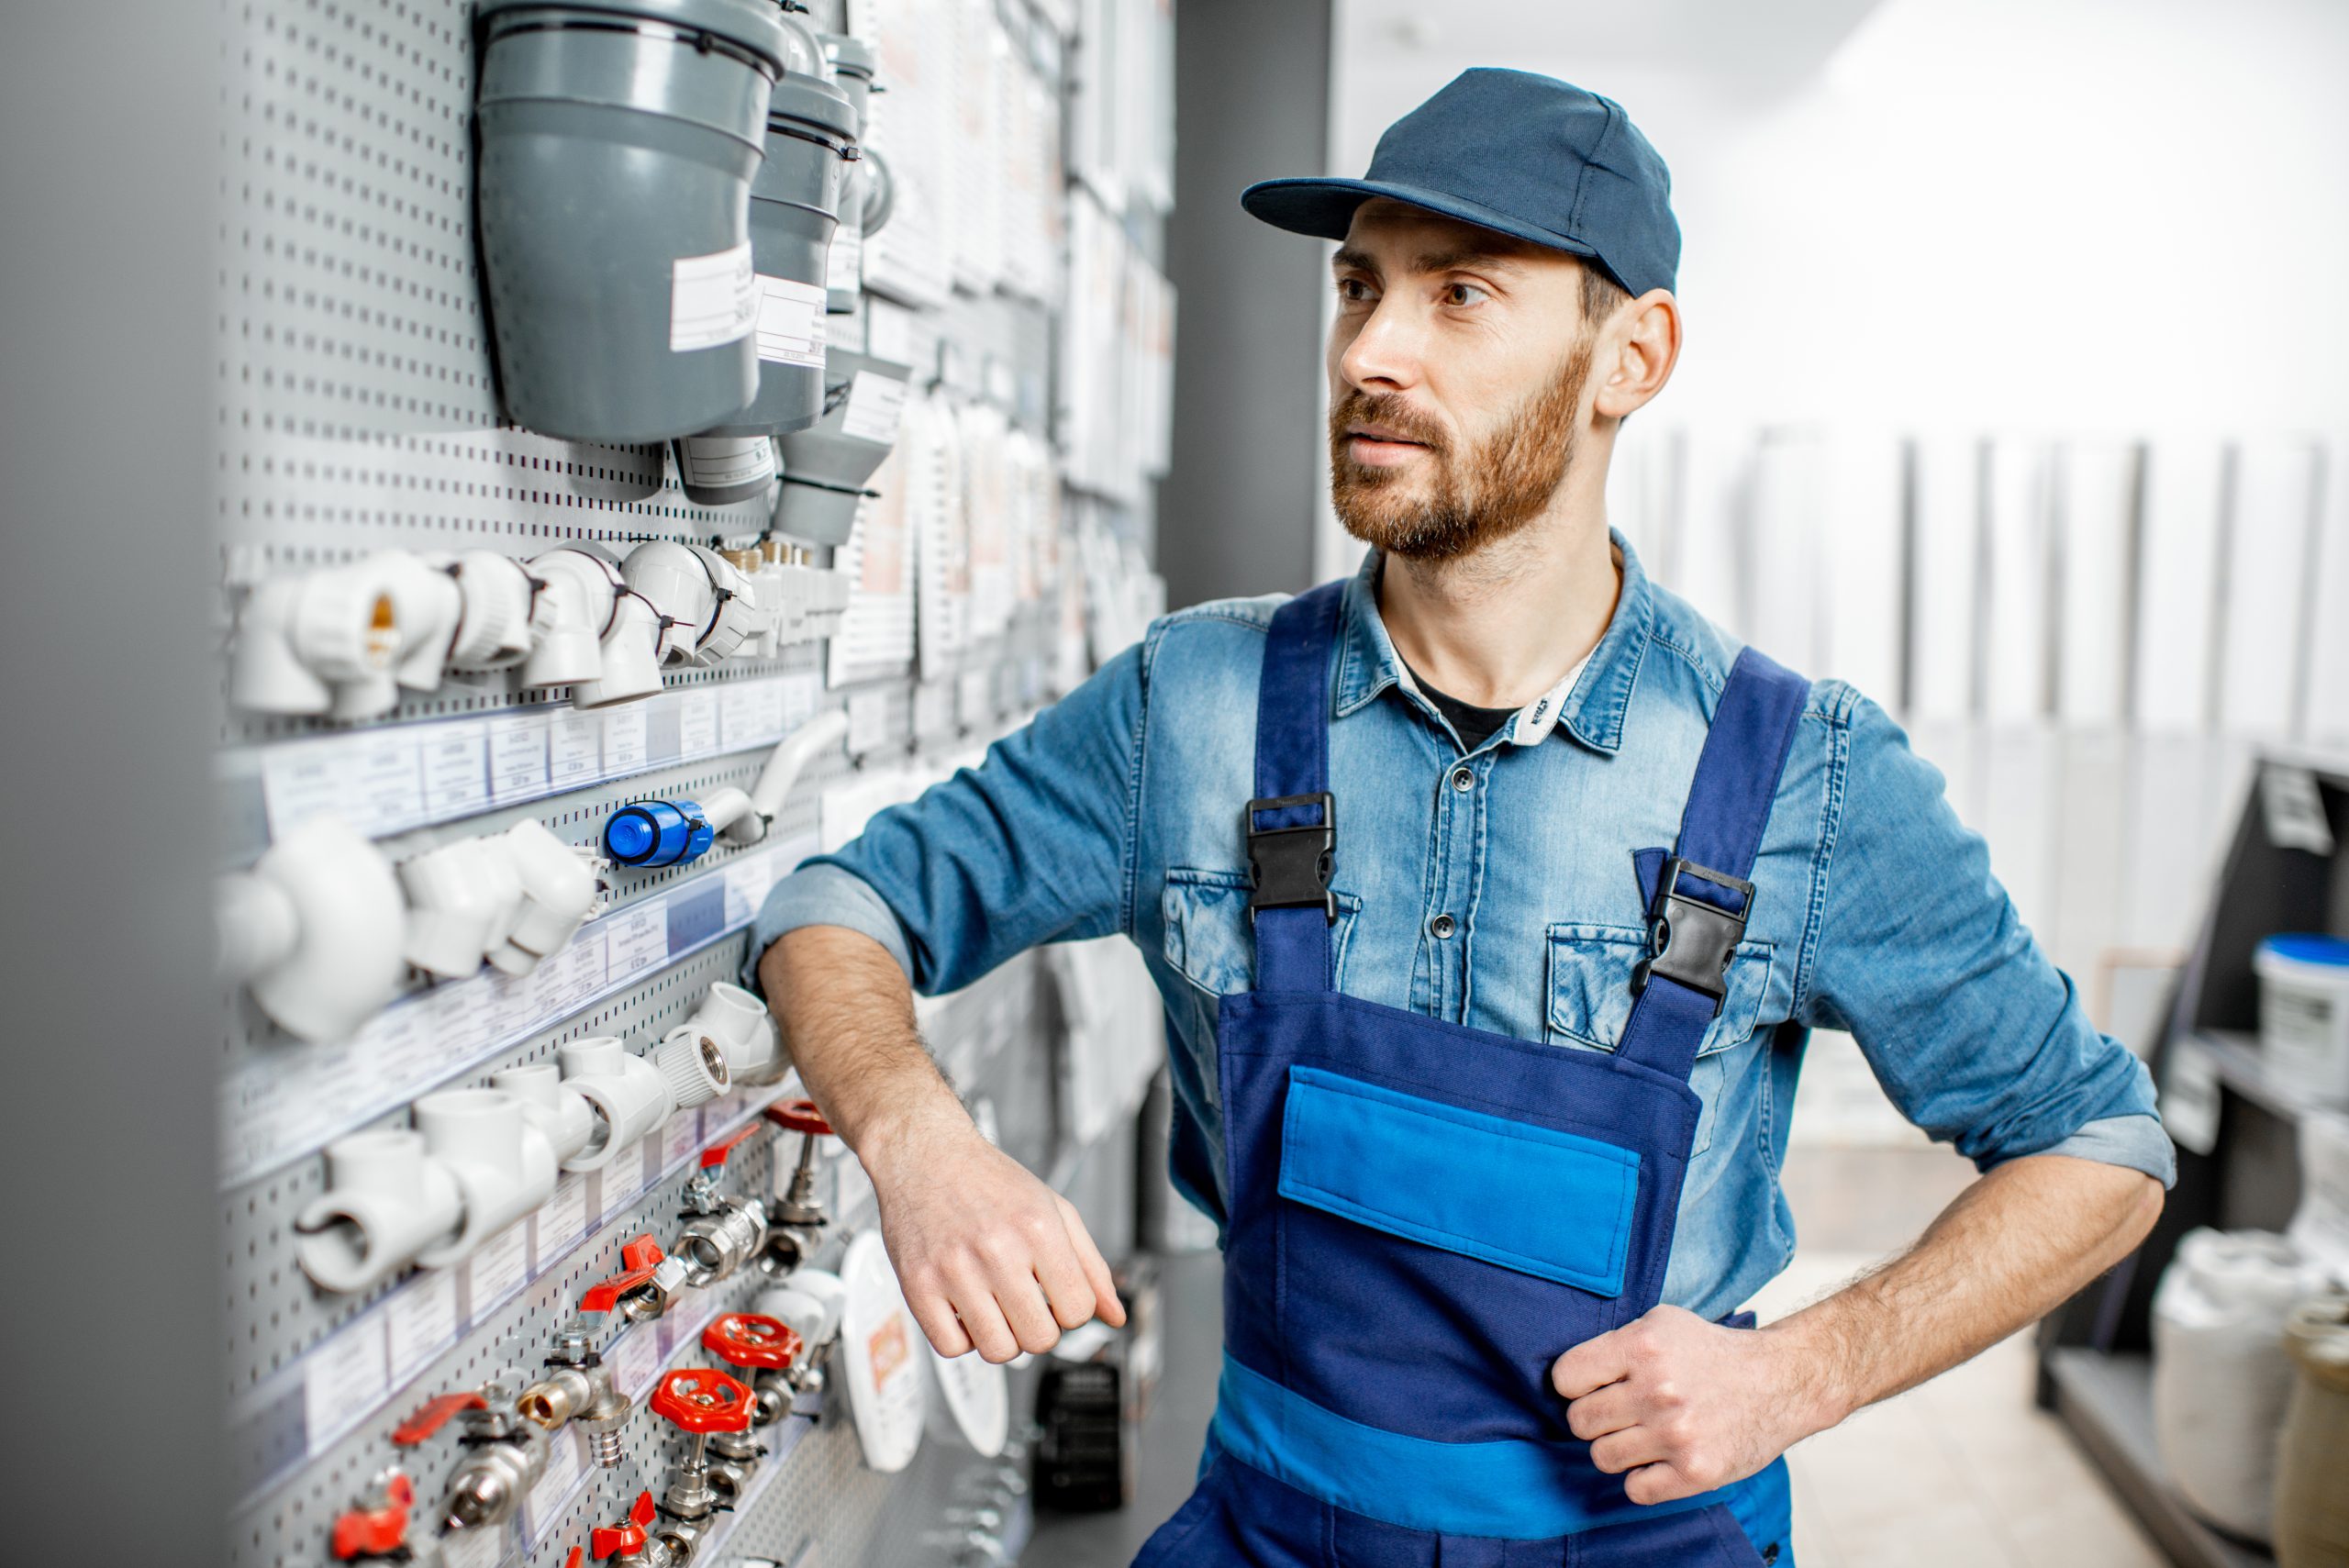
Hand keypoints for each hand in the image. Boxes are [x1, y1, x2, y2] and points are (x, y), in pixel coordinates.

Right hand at [863, 1105, 1126, 1363]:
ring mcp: (954, 1270)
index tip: (1056, 1296)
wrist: (926, 1155)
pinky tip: (965, 1309)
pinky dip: (963, 1339)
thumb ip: (1091, 1266)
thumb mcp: (1055, 1210)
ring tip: (996, 1308)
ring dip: (1004, 1339)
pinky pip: (952, 1348)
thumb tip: (1116, 1316)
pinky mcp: (918, 1285)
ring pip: (998, 1351)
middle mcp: (997, 1249)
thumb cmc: (991, 1182)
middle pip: (1040, 1339)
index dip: (1072, 1311)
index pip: (1078, 1311)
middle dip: (1040, 1328)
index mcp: (1038, 1228)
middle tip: (1027, 1304)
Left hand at [1551, 1305, 1833, 1504]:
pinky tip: (1661, 1459)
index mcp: (1644, 1346)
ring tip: (1645, 1434)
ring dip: (1619, 1448)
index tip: (1597, 1385)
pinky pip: (1635, 1489)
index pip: (1566, 1378)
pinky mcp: (1696, 1471)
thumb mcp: (1662, 1323)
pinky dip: (1643, 1478)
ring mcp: (1677, 1434)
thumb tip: (1568, 1377)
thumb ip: (1615, 1344)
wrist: (1780, 1381)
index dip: (1576, 1384)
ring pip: (1602, 1457)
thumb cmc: (1713, 1353)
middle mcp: (1657, 1390)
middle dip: (1596, 1418)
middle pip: (1580, 1422)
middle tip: (1624, 1412)